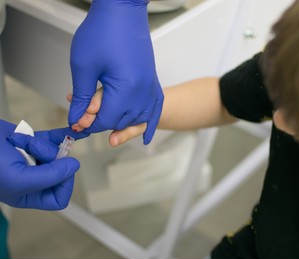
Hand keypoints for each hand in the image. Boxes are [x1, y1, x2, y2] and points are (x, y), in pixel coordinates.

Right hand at [0, 120, 88, 209]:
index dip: (65, 184)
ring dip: (42, 145)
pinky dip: (63, 135)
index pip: (58, 198)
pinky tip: (73, 132)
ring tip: (23, 142)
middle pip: (60, 172)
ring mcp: (32, 161)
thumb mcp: (18, 178)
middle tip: (35, 151)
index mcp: (26, 195)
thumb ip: (49, 177)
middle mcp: (31, 179)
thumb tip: (73, 167)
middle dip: (51, 158)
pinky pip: (53, 140)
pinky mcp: (30, 143)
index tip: (60, 170)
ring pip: (55, 154)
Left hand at [69, 0, 162, 144]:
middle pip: (122, 121)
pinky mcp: (152, 81)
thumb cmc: (103, 32)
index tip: (76, 124)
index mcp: (127, 88)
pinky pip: (155, 109)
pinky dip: (150, 124)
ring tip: (107, 126)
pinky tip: (145, 138)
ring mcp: (150, 86)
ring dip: (123, 124)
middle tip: (84, 119)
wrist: (123, 11)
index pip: (107, 119)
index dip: (89, 124)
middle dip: (102, 122)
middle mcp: (143, 91)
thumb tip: (78, 119)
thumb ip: (82, 97)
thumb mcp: (84, 66)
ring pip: (139, 118)